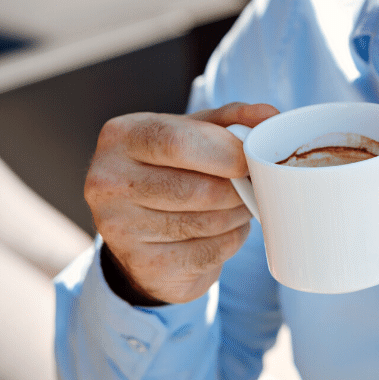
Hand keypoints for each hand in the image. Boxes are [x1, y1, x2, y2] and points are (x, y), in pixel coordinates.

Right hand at [85, 102, 278, 303]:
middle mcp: (108, 182)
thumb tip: (269, 115)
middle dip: (238, 189)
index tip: (250, 159)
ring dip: (237, 214)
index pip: (178, 142)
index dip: (226, 151)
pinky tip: (222, 230)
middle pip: (198, 188)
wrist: (141, 232)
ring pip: (207, 222)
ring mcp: (120, 228)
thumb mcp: (194, 134)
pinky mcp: (143, 264)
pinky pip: (209, 252)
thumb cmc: (172, 170)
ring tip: (238, 204)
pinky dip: (229, 241)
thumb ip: (232, 120)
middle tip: (252, 185)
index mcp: (121, 137)